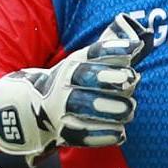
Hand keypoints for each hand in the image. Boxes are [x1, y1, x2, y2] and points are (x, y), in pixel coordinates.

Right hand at [0, 13, 152, 164]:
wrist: (30, 110)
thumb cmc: (74, 85)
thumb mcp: (86, 63)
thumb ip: (111, 50)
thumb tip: (137, 32)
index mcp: (74, 63)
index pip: (94, 52)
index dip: (114, 49)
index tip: (136, 48)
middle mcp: (64, 82)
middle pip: (85, 77)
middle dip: (109, 78)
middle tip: (132, 79)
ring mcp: (60, 108)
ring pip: (83, 105)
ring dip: (109, 107)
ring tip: (129, 109)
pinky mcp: (61, 132)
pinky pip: (81, 134)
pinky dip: (102, 135)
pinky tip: (121, 133)